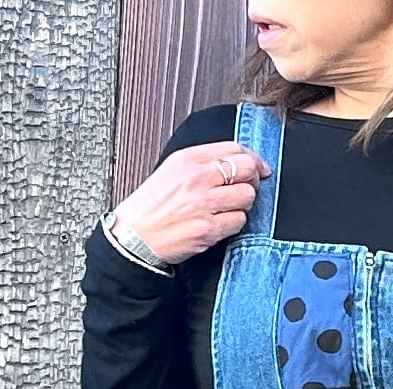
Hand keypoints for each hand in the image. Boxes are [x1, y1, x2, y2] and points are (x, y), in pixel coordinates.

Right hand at [112, 142, 270, 265]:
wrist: (134, 236)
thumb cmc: (150, 207)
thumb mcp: (171, 170)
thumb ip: (200, 163)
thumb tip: (232, 162)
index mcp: (188, 159)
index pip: (234, 148)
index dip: (253, 158)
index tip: (258, 167)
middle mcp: (198, 178)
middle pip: (247, 169)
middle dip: (254, 179)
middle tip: (248, 188)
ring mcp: (204, 204)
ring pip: (247, 196)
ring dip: (244, 204)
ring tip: (229, 208)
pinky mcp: (208, 229)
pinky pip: (239, 221)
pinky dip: (235, 223)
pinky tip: (221, 224)